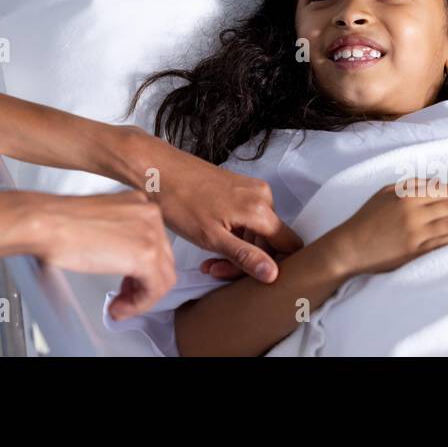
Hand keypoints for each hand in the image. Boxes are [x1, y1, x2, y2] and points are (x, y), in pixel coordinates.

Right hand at [26, 191, 175, 320]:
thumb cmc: (60, 222)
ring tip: (120, 306)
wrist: (46, 222)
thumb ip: (120, 233)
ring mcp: (151, 234)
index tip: (127, 281)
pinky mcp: (145, 256)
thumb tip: (125, 256)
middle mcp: (150, 214)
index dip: (142, 269)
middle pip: (163, 260)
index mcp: (140, 203)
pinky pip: (154, 291)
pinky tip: (119, 308)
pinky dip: (138, 305)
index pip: (156, 243)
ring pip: (163, 278)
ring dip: (141, 298)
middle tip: (123, 297)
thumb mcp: (102, 220)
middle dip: (143, 284)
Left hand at [129, 133, 302, 282]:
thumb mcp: (212, 238)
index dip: (274, 266)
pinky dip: (232, 234)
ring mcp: (249, 190)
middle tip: (217, 270)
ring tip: (209, 259)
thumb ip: (245, 256)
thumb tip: (272, 273)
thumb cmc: (179, 200)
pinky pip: (246, 219)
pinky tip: (210, 241)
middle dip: (248, 260)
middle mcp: (261, 196)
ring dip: (238, 249)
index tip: (250, 277)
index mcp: (260, 208)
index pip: (290, 245)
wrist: (157, 169)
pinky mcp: (237, 188)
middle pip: (271, 240)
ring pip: (257, 231)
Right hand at [324, 178, 447, 277]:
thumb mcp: (385, 193)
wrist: (351, 246)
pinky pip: (443, 241)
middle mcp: (414, 212)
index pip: (443, 189)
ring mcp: (416, 232)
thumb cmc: (367, 218)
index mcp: (406, 195)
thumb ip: (410, 186)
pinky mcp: (416, 251)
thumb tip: (436, 183)